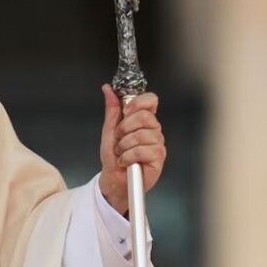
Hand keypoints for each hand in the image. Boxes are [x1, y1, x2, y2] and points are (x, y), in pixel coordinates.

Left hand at [97, 84, 165, 214]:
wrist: (113, 177)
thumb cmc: (113, 155)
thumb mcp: (109, 129)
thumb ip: (112, 109)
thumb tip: (107, 89)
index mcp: (143, 120)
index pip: (151, 100)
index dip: (138, 102)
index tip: (126, 110)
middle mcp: (153, 130)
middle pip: (145, 116)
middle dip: (124, 128)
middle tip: (119, 138)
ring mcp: (158, 143)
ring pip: (141, 135)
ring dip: (124, 145)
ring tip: (121, 152)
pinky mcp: (159, 157)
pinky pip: (142, 150)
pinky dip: (127, 156)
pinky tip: (126, 161)